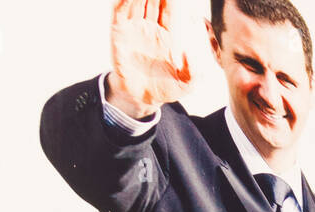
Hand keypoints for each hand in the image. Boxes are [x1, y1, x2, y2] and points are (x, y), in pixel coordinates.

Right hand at [108, 0, 195, 118]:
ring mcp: (135, 28)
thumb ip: (195, 71)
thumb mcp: (188, 83)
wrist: (142, 98)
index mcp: (170, 34)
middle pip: (154, 0)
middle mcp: (152, 27)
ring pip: (136, 1)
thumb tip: (190, 54)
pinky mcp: (119, 32)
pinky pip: (119, 11)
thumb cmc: (167, 88)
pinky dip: (122, 1)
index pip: (170, 9)